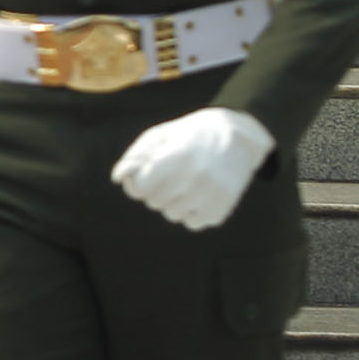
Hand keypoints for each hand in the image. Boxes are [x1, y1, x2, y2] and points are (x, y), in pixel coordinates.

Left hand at [108, 106, 275, 231]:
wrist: (240, 137)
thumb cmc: (190, 135)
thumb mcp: (160, 136)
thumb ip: (135, 157)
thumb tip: (118, 178)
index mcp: (175, 158)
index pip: (140, 187)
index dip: (141, 181)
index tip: (150, 172)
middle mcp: (194, 178)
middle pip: (155, 202)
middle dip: (158, 190)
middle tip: (173, 174)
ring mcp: (211, 195)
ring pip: (173, 215)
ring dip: (174, 202)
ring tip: (187, 183)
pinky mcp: (223, 208)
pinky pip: (193, 224)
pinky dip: (192, 213)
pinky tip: (200, 194)